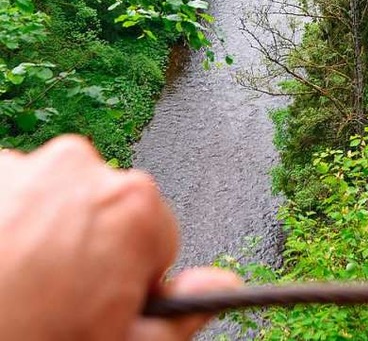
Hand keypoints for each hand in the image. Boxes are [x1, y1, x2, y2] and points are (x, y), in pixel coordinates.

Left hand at [0, 135, 239, 339]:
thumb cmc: (36, 339)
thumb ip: (178, 317)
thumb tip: (225, 286)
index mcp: (133, 204)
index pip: (155, 234)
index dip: (129, 277)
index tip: (96, 305)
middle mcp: (84, 166)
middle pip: (102, 208)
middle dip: (86, 247)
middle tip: (50, 302)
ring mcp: (28, 164)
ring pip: (52, 198)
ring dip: (41, 232)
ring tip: (14, 286)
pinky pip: (10, 192)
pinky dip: (4, 221)